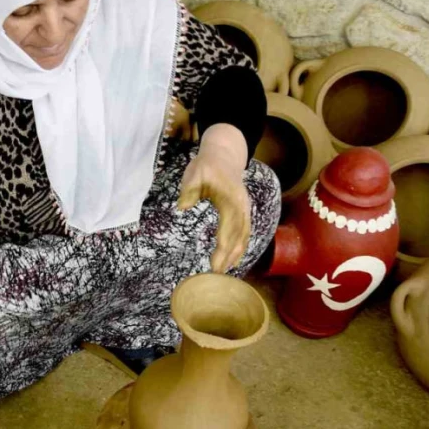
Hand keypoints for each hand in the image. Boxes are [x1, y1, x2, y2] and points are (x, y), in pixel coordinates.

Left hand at [178, 124, 250, 273]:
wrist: (224, 154)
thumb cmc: (206, 165)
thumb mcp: (194, 173)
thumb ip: (189, 190)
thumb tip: (182, 207)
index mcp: (230, 200)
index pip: (227, 230)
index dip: (222, 250)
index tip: (214, 266)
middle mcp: (241, 207)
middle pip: (238, 237)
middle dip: (229, 257)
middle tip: (217, 275)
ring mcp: (245, 209)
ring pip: (244, 236)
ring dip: (236, 254)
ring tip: (226, 271)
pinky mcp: (244, 210)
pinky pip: (246, 231)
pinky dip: (241, 246)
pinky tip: (234, 258)